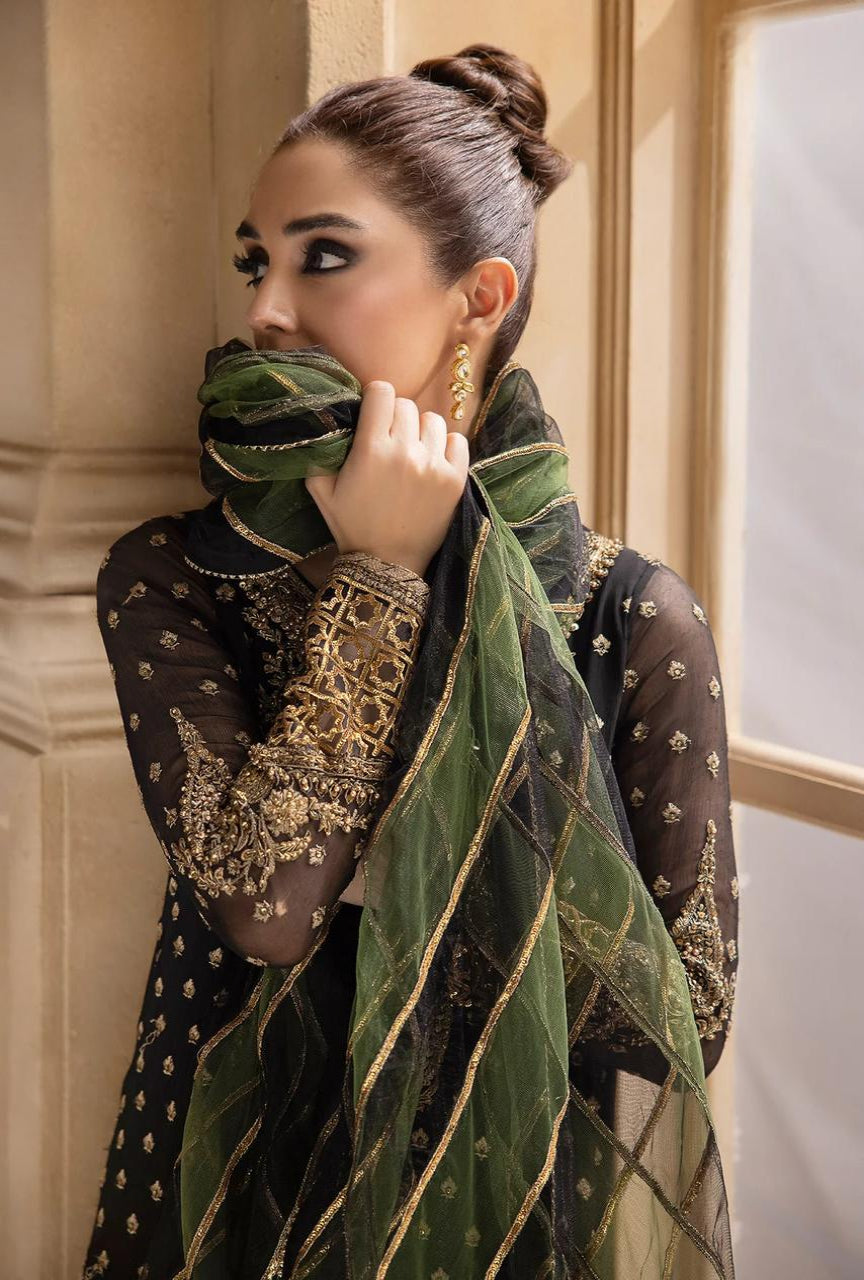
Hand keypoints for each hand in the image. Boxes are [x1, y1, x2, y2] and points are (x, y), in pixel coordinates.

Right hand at [304, 380, 469, 577]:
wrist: (386, 565)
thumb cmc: (351, 527)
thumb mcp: (321, 491)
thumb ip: (320, 453)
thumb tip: (328, 422)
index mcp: (370, 449)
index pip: (382, 391)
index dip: (376, 399)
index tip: (374, 413)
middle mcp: (404, 452)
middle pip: (406, 405)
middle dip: (396, 417)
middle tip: (390, 438)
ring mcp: (433, 465)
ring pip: (433, 420)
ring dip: (421, 430)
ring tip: (413, 450)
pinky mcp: (455, 480)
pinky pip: (458, 441)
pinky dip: (446, 446)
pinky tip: (433, 460)